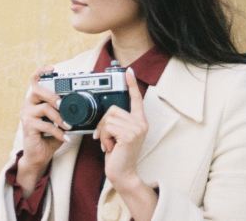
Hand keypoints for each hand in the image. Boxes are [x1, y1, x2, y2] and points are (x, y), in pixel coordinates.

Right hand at [17, 66, 70, 192]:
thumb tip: (83, 106)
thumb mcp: (59, 121)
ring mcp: (26, 115)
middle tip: (63, 104)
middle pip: (37, 90)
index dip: (41, 71)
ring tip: (68, 126)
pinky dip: (58, 132)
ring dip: (60, 117)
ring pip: (45, 108)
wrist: (39, 155)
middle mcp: (28, 104)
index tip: (52, 68)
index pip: (34, 80)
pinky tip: (65, 137)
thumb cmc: (49, 136)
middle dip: (53, 95)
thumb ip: (66, 112)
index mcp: (35, 100)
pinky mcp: (27, 126)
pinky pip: (46, 125)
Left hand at [93, 67, 147, 190]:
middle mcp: (141, 123)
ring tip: (110, 144)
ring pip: (109, 118)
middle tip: (107, 138)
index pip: (136, 99)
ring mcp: (136, 128)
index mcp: (139, 121)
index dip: (132, 84)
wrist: (122, 173)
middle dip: (104, 124)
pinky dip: (105, 138)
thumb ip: (118, 122)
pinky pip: (108, 127)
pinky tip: (111, 147)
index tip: (128, 71)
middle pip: (113, 109)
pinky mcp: (129, 135)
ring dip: (104, 133)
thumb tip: (108, 112)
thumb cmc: (119, 155)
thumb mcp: (120, 135)